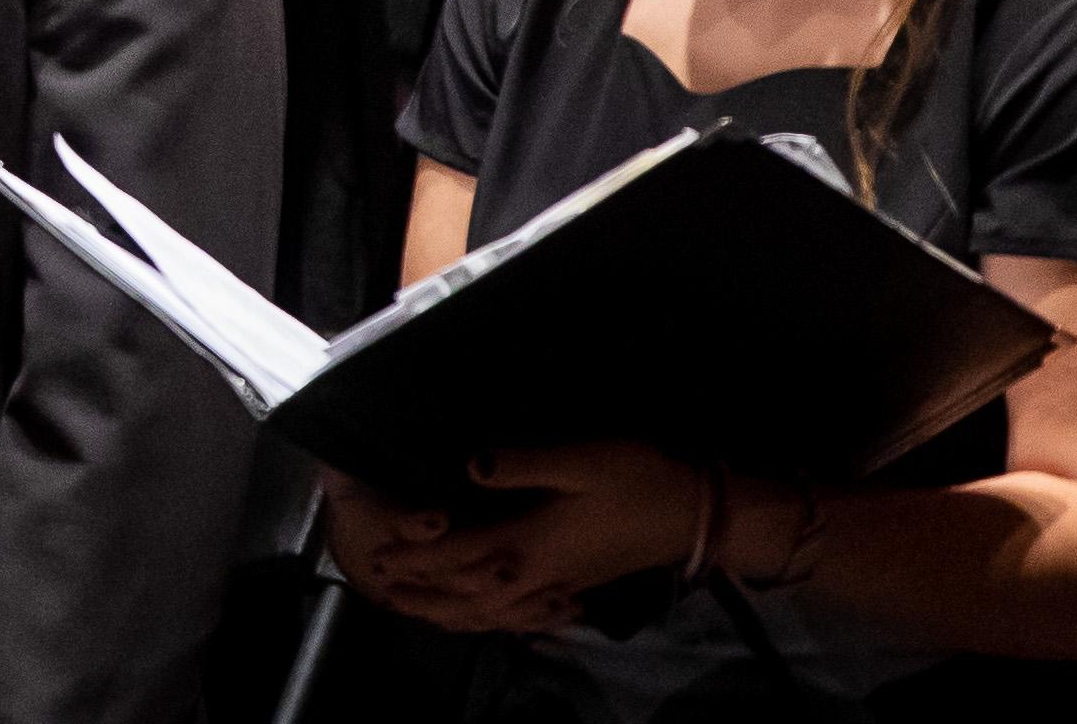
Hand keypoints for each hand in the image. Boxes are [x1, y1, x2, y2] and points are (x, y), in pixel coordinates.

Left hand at [346, 445, 707, 635]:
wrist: (696, 514)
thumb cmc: (637, 479)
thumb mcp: (580, 461)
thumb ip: (522, 464)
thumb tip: (470, 465)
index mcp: (530, 543)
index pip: (459, 555)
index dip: (418, 558)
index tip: (380, 560)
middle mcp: (539, 571)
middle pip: (469, 592)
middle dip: (426, 591)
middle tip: (386, 590)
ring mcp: (560, 581)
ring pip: (496, 607)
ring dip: (455, 608)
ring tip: (424, 606)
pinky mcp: (578, 580)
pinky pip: (525, 610)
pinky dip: (500, 616)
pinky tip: (494, 614)